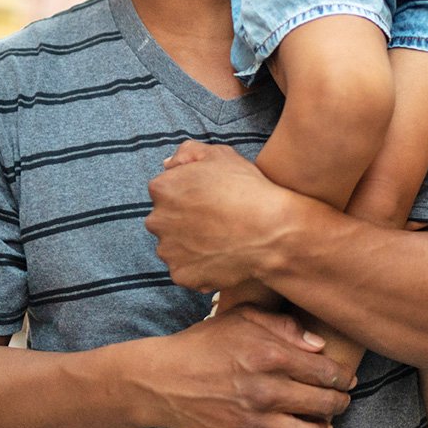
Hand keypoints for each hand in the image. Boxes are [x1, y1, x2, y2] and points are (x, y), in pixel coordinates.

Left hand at [147, 143, 291, 293]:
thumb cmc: (247, 189)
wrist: (271, 230)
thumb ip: (188, 152)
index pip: (165, 191)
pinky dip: (199, 266)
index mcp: (162, 188)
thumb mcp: (220, 154)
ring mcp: (168, 251)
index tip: (208, 198)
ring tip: (220, 239)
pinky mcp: (181, 275)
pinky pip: (185, 270)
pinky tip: (221, 256)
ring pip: (173, 246)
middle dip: (183, 219)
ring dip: (189, 244)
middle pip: (165, 220)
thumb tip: (168, 164)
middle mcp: (157, 220)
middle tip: (215, 220)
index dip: (188, 193)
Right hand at [147, 306, 352, 427]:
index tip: (346, 379)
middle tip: (341, 400)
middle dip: (339, 402)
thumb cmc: (205, 344)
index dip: (342, 377)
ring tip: (325, 423)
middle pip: (323, 404)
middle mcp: (265, 391)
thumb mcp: (243, 318)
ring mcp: (253, 423)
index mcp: (270, 356)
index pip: (325, 372)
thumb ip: (284, 326)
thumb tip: (319, 345)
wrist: (163, 381)